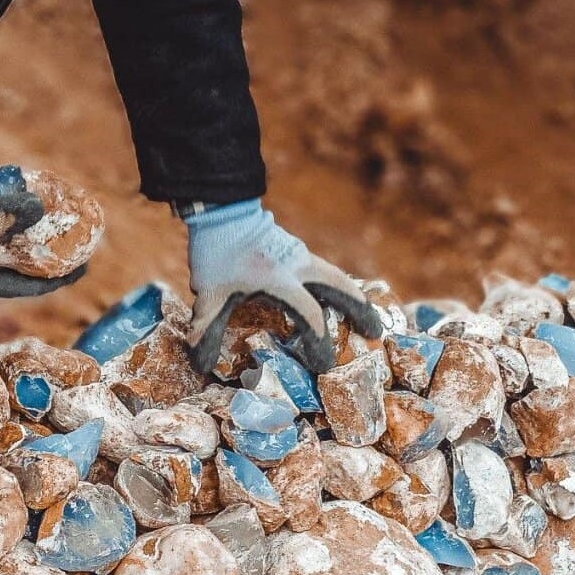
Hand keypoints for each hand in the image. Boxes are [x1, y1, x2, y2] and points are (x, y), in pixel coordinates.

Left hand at [184, 199, 381, 373]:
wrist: (221, 210)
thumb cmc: (216, 252)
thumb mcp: (209, 295)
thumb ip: (207, 329)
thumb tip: (199, 365)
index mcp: (280, 280)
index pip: (309, 315)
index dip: (318, 341)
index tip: (323, 364)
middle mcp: (298, 267)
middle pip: (340, 289)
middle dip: (359, 311)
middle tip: (375, 333)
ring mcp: (300, 255)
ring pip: (336, 276)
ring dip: (353, 296)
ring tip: (367, 315)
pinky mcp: (296, 249)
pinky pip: (324, 270)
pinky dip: (337, 285)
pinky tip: (337, 296)